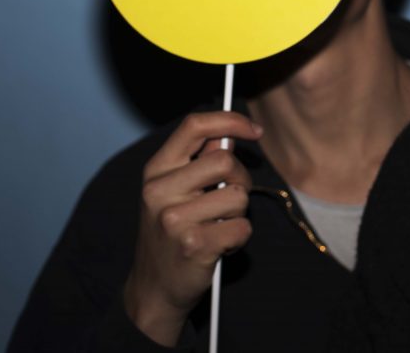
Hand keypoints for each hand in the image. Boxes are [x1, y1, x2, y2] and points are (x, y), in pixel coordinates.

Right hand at [123, 112, 261, 345]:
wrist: (155, 289)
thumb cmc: (172, 234)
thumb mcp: (174, 192)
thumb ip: (199, 162)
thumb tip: (231, 133)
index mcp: (156, 171)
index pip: (194, 126)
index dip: (230, 120)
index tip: (254, 130)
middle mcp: (159, 191)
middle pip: (224, 160)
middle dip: (240, 178)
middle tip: (230, 199)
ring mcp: (175, 219)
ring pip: (238, 195)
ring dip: (238, 213)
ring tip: (218, 226)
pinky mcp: (195, 245)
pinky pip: (242, 226)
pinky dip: (239, 237)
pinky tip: (219, 245)